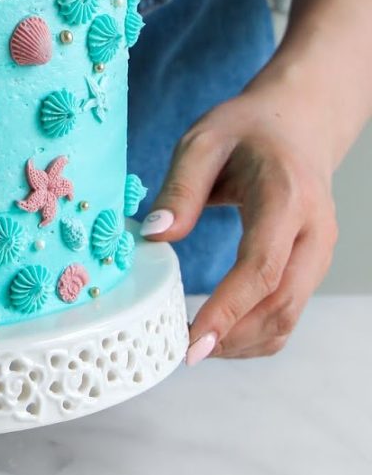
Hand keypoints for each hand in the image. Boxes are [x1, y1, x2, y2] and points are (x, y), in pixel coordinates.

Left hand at [140, 85, 337, 362]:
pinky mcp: (314, 264)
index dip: (227, 310)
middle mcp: (314, 230)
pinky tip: (222, 334)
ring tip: (197, 346)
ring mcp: (320, 251)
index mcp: (287, 196)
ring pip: (290, 315)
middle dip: (234, 336)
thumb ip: (180, 188)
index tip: (193, 341)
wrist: (298, 121)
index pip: (261, 267)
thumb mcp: (203, 141)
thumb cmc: (246, 129)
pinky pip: (291, 310)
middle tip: (185, 353)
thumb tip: (155, 238)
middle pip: (282, 302)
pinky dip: (258, 333)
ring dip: (245, 341)